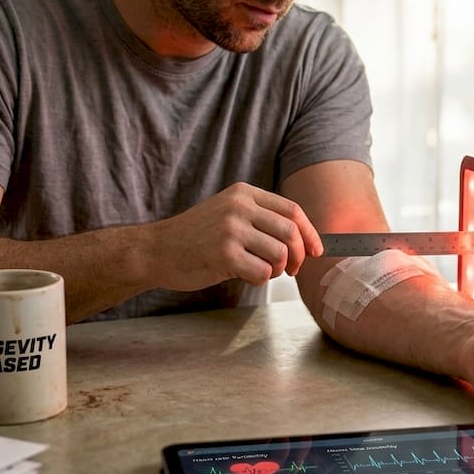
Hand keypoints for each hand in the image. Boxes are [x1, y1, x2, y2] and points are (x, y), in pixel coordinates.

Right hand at [148, 182, 322, 290]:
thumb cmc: (196, 237)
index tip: (316, 251)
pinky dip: (260, 279)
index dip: (310, 233)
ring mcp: (231, 230)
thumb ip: (260, 219)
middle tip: (292, 270)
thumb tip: (302, 241)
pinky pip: (262, 272)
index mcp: (243, 193)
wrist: (157, 250)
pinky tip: (244, 275)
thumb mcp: (227, 213)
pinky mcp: (224, 254)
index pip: (292, 210)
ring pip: (279, 254)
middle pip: (290, 232)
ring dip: (277, 270)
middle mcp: (239, 207)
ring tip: (262, 271)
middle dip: (299, 256)